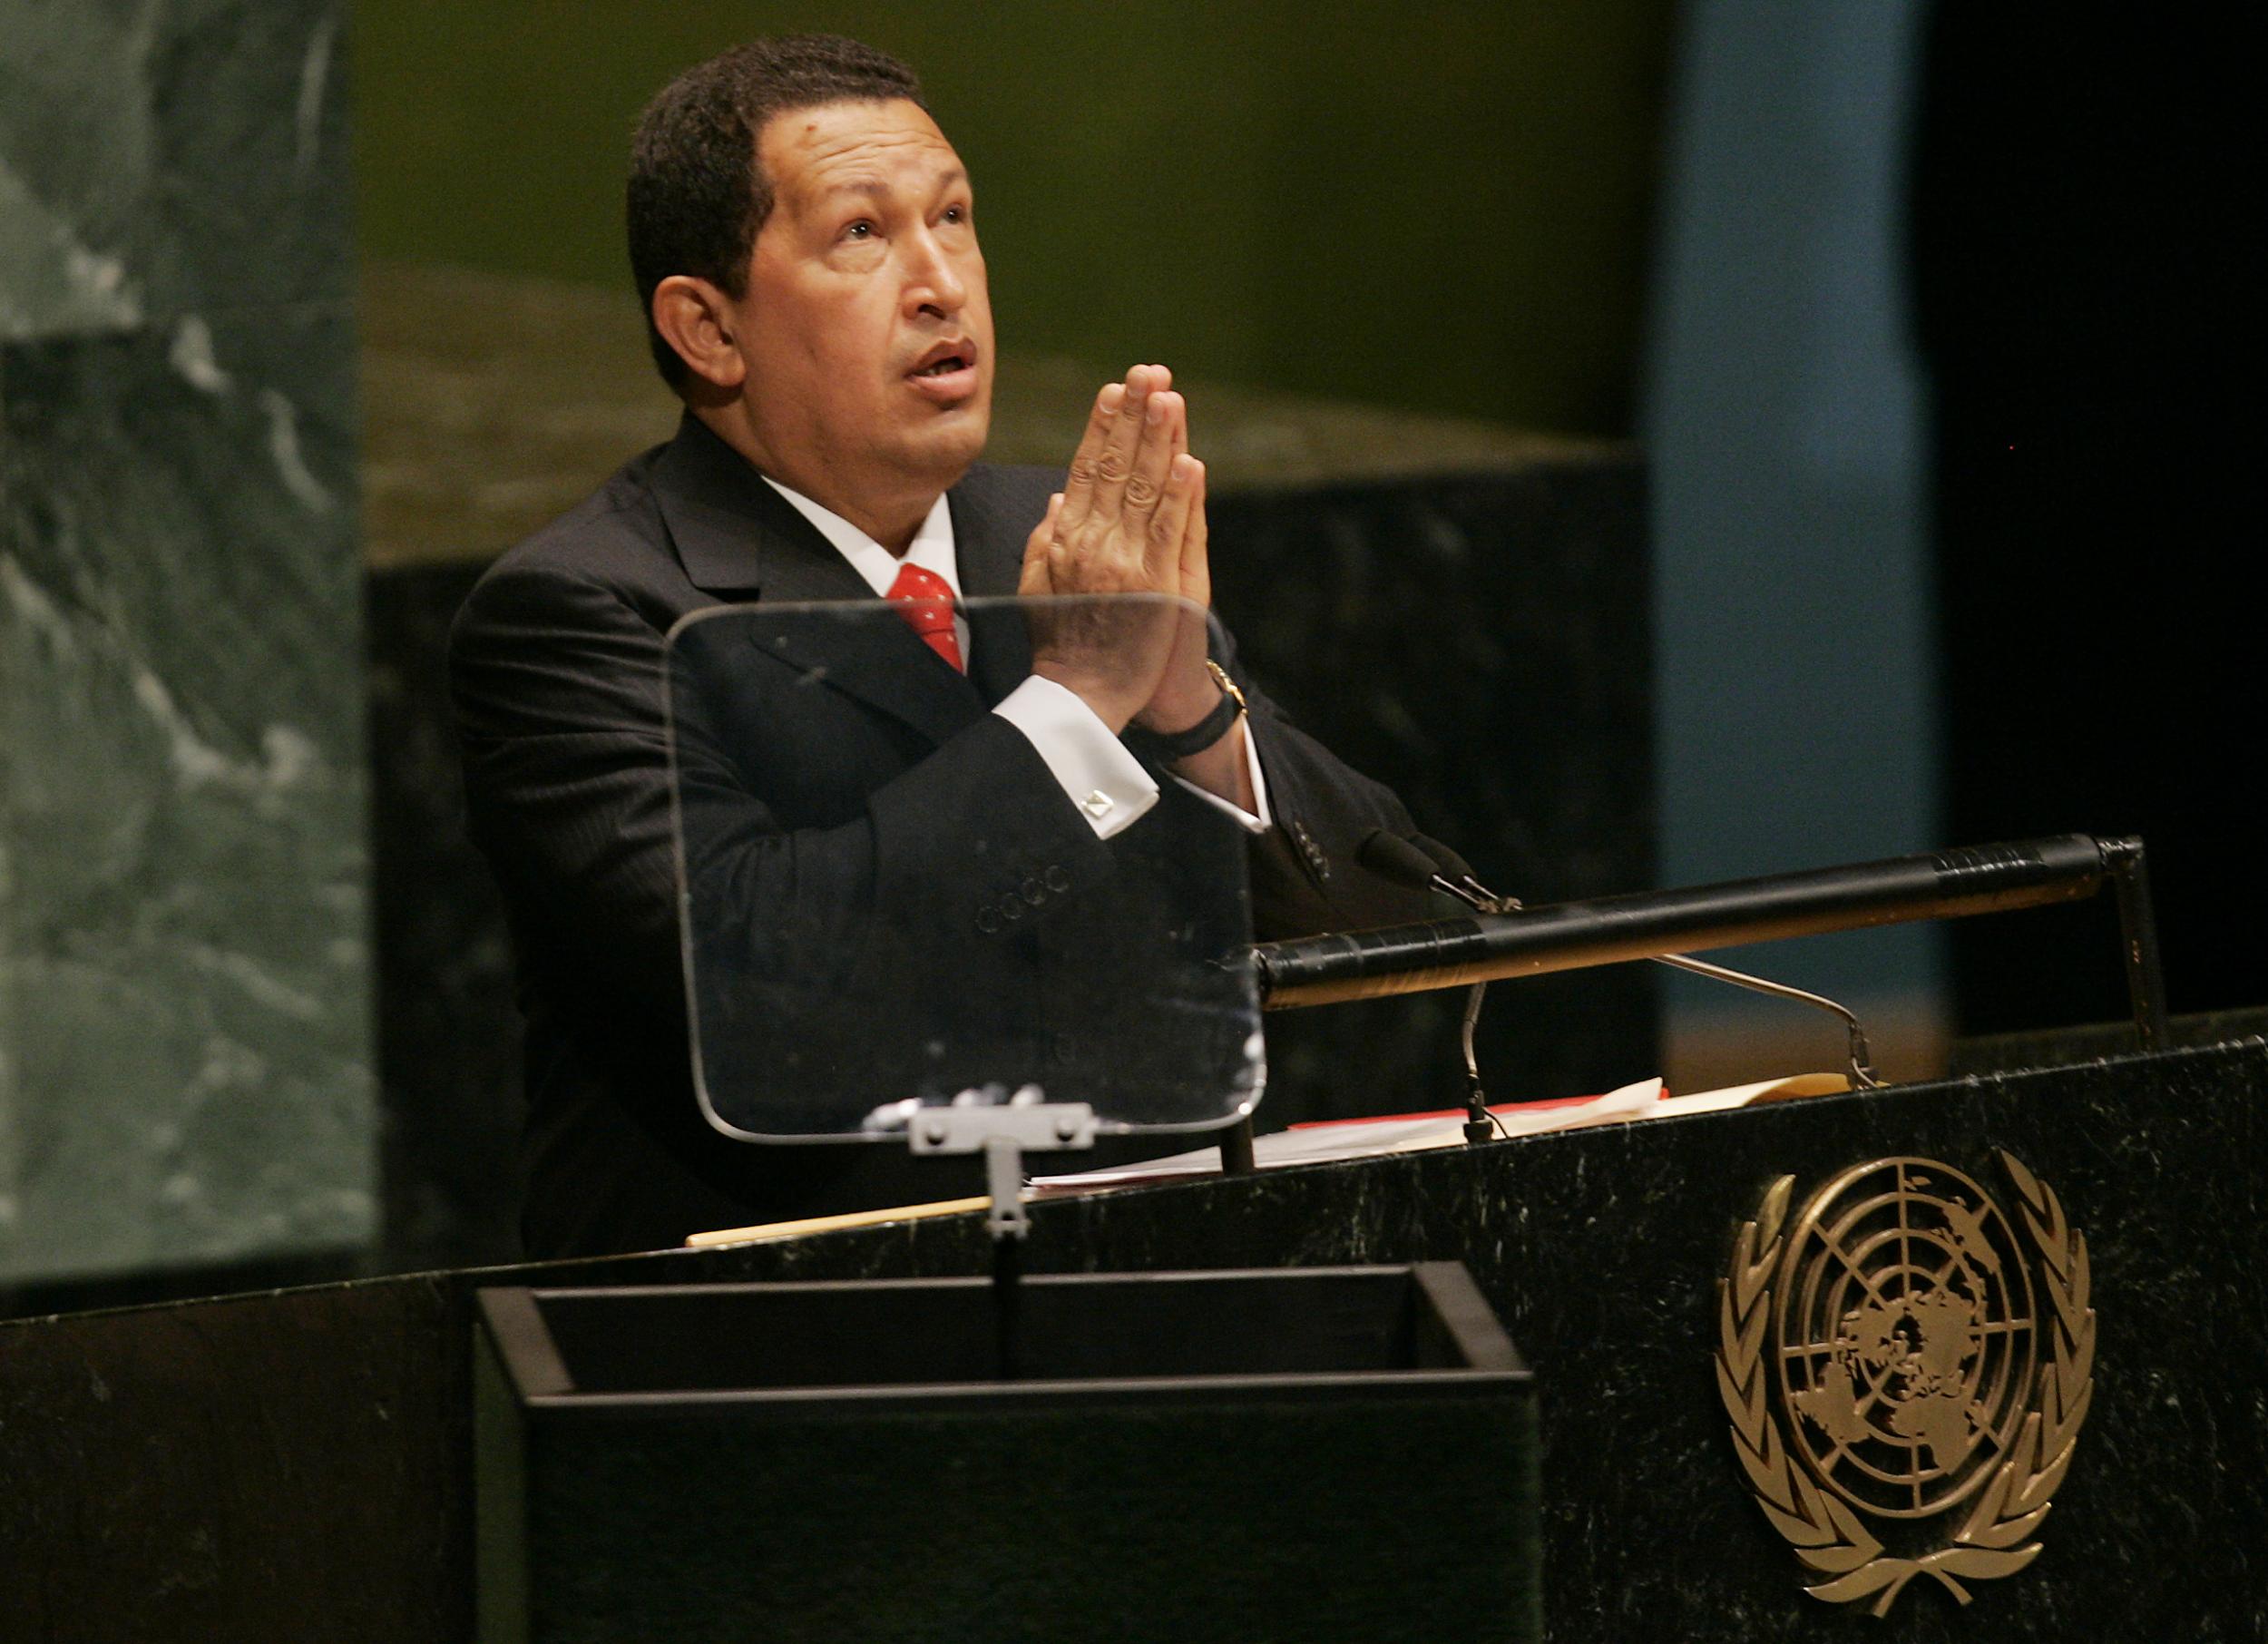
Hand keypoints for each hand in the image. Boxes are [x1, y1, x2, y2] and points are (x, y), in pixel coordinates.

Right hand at [1019, 364, 1205, 729]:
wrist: (1082, 697)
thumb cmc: (1062, 644)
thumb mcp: (1038, 585)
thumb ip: (1048, 536)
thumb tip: (1059, 493)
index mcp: (1067, 539)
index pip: (1086, 469)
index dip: (1102, 427)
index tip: (1115, 390)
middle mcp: (1094, 542)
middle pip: (1115, 466)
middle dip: (1134, 416)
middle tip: (1149, 372)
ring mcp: (1126, 562)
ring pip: (1143, 488)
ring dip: (1158, 439)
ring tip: (1169, 397)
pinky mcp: (1156, 586)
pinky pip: (1170, 530)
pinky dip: (1179, 494)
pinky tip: (1188, 460)